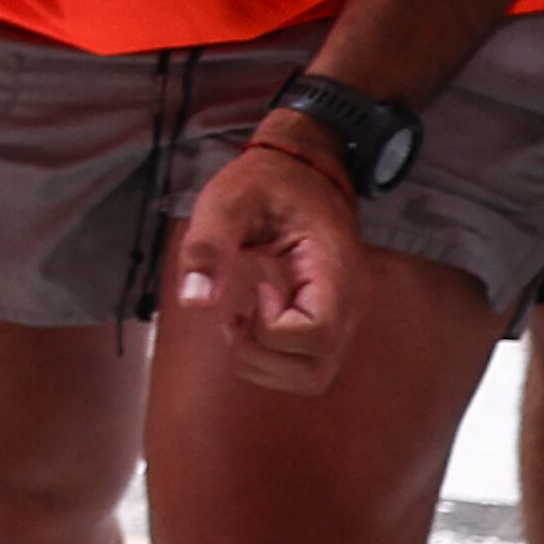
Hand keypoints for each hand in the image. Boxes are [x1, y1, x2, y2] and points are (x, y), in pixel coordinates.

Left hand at [172, 131, 365, 392]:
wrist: (303, 169)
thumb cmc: (265, 182)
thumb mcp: (227, 201)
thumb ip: (209, 247)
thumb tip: (194, 300)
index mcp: (334, 271)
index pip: (317, 335)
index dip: (272, 331)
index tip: (252, 293)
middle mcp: (349, 301)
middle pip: (315, 369)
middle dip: (262, 355)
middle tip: (237, 314)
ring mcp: (344, 313)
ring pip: (312, 375)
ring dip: (265, 361)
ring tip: (242, 316)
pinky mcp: (330, 318)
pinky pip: (306, 361)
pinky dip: (272, 356)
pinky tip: (253, 317)